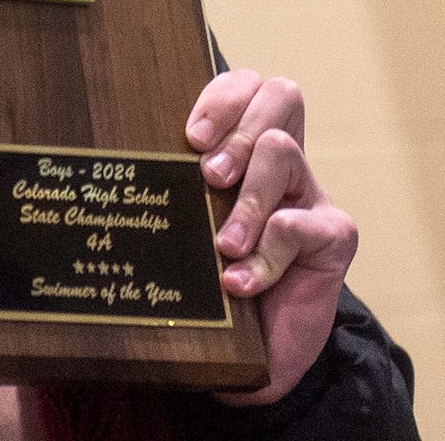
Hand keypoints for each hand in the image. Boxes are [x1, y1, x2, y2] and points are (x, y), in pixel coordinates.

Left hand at [185, 70, 357, 405]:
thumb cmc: (206, 289)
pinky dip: (266, 256)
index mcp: (242, 151)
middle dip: (238, 129)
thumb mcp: (180, 233)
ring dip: (249, 196)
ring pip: (283, 151)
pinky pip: (302, 225)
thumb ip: (165, 196)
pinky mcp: (334, 238)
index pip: (244, 87)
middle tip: (210, 176)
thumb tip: (110, 170)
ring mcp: (309, 198)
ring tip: (224, 244)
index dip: (221, 97)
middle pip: (279, 94)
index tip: (190, 136)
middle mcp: (279, 165)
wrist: (254, 357)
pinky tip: (239, 283)